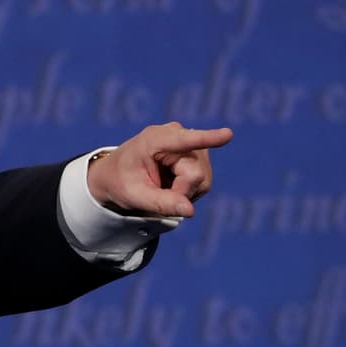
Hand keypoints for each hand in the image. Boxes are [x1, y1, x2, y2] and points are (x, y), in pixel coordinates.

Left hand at [86, 122, 233, 217]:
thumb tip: (189, 211)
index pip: (185, 140)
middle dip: (179, 192)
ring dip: (183, 193)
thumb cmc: (121, 181)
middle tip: (156, 194)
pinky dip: (187, 192)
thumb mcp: (133, 195)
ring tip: (161, 187)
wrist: (117, 175)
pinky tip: (171, 186)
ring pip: (202, 180)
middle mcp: (177, 135)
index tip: (228, 135)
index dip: (207, 138)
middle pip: (195, 174)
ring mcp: (190, 145)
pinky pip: (204, 183)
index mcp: (155, 139)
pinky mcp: (198, 156)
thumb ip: (161, 203)